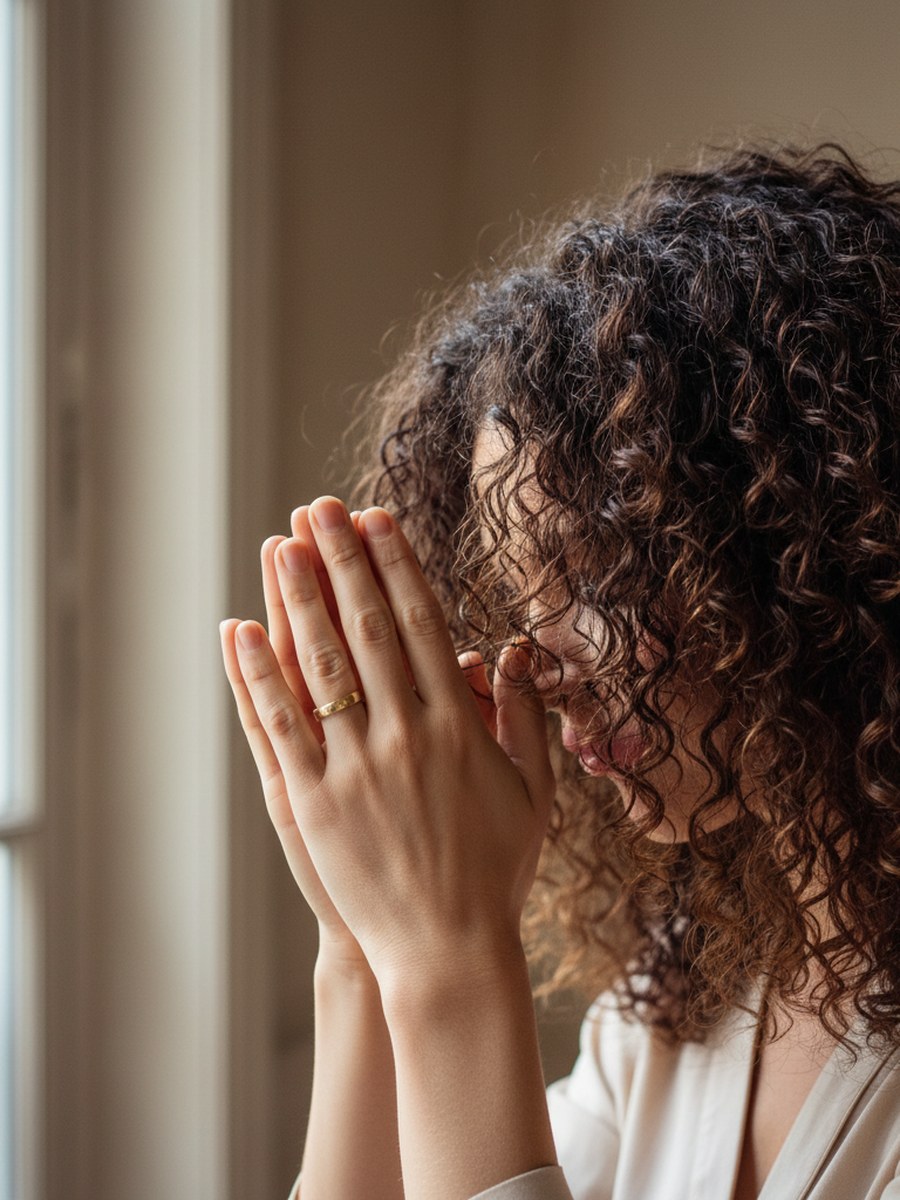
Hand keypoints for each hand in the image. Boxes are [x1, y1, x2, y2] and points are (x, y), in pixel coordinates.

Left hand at [223, 496, 555, 989]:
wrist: (446, 949)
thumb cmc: (497, 870)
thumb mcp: (534, 792)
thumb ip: (527, 716)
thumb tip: (516, 649)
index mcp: (459, 726)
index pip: (421, 626)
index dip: (397, 567)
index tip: (378, 521)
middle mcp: (404, 736)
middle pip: (366, 629)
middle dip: (343, 561)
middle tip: (321, 508)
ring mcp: (353, 769)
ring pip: (319, 666)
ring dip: (297, 600)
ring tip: (281, 546)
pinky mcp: (311, 803)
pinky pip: (278, 726)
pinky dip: (256, 675)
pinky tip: (239, 630)